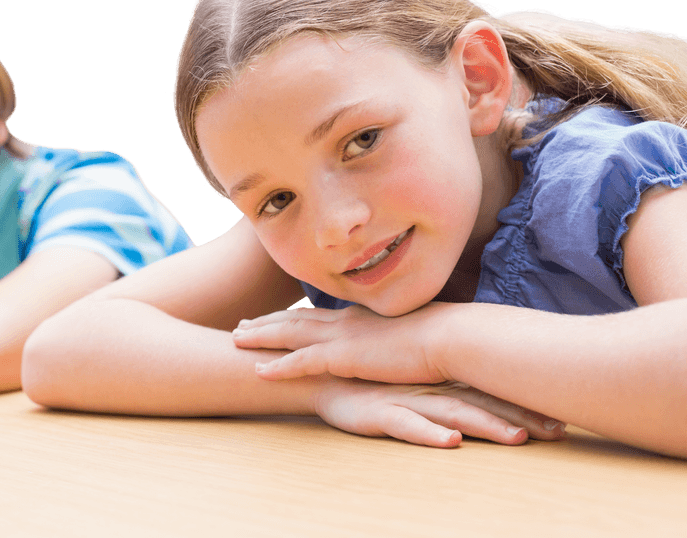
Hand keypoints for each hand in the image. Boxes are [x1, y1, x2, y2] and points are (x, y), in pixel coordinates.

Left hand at [233, 303, 446, 383]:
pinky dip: (278, 367)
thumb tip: (391, 342)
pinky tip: (257, 372)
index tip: (269, 317)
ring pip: (289, 335)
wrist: (449, 337)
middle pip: (294, 319)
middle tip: (240, 325)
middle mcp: (345, 321)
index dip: (289, 316)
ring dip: (260, 338)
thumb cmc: (439, 338)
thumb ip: (391, 338)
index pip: (315, 314)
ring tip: (236, 340)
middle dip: (265, 322)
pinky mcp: (345, 358)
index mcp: (359, 317)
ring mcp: (342, 337)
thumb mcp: (408, 333)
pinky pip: (301, 362)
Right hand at [314, 377, 564, 446]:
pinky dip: (430, 434)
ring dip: (486, 425)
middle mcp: (430, 390)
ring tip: (517, 438)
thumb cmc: (369, 382)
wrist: (319, 373)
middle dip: (522, 417)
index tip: (563, 418)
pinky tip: (451, 443)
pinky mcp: (379, 413)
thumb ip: (443, 388)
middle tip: (560, 431)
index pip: (491, 393)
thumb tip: (479, 396)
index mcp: (440, 384)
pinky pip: (408, 426)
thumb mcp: (411, 386)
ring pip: (453, 414)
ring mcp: (406, 400)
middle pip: (483, 404)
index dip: (526, 404)